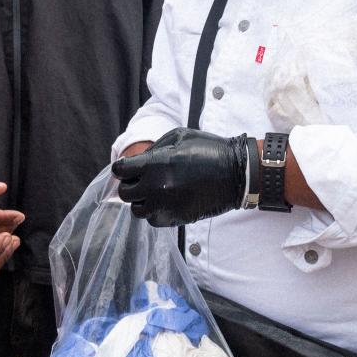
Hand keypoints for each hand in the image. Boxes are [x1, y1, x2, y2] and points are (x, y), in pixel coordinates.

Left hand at [111, 127, 253, 226]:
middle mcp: (156, 187)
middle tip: (142, 179)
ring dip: (142, 200)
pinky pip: (152, 220)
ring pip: (137, 210)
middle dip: (130, 185)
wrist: (236, 174)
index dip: (123, 168)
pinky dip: (154, 212)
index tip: (128, 167)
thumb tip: (137, 161)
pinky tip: (165, 201)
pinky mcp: (175, 219)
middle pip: (125, 193)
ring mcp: (165, 206)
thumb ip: (153, 149)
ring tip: (154, 192)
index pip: (120, 171)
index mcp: (155, 164)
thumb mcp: (178, 136)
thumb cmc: (208, 150)